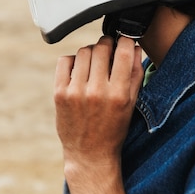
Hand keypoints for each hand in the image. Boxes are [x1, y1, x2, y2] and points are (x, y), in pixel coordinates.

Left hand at [54, 36, 142, 193]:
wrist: (89, 154)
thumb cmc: (114, 128)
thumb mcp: (131, 103)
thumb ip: (135, 73)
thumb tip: (133, 46)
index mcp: (118, 94)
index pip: (123, 52)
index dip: (125, 39)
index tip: (124, 39)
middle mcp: (96, 92)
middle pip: (101, 48)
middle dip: (107, 45)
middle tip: (108, 50)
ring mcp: (75, 92)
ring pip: (83, 52)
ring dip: (91, 52)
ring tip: (94, 62)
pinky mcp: (59, 93)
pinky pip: (65, 61)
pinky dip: (73, 60)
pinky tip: (79, 70)